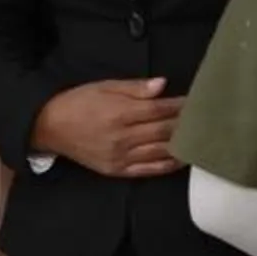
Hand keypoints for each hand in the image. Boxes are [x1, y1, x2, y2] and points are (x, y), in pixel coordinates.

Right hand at [31, 79, 185, 179]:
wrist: (50, 127)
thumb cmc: (78, 102)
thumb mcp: (104, 86)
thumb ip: (135, 88)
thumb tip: (162, 85)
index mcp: (120, 112)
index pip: (160, 109)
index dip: (180, 106)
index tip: (196, 101)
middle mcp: (123, 137)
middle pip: (164, 131)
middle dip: (186, 124)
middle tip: (206, 119)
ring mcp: (121, 156)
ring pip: (160, 152)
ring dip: (182, 145)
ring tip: (200, 138)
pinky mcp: (117, 170)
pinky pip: (148, 170)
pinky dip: (167, 165)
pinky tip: (181, 159)